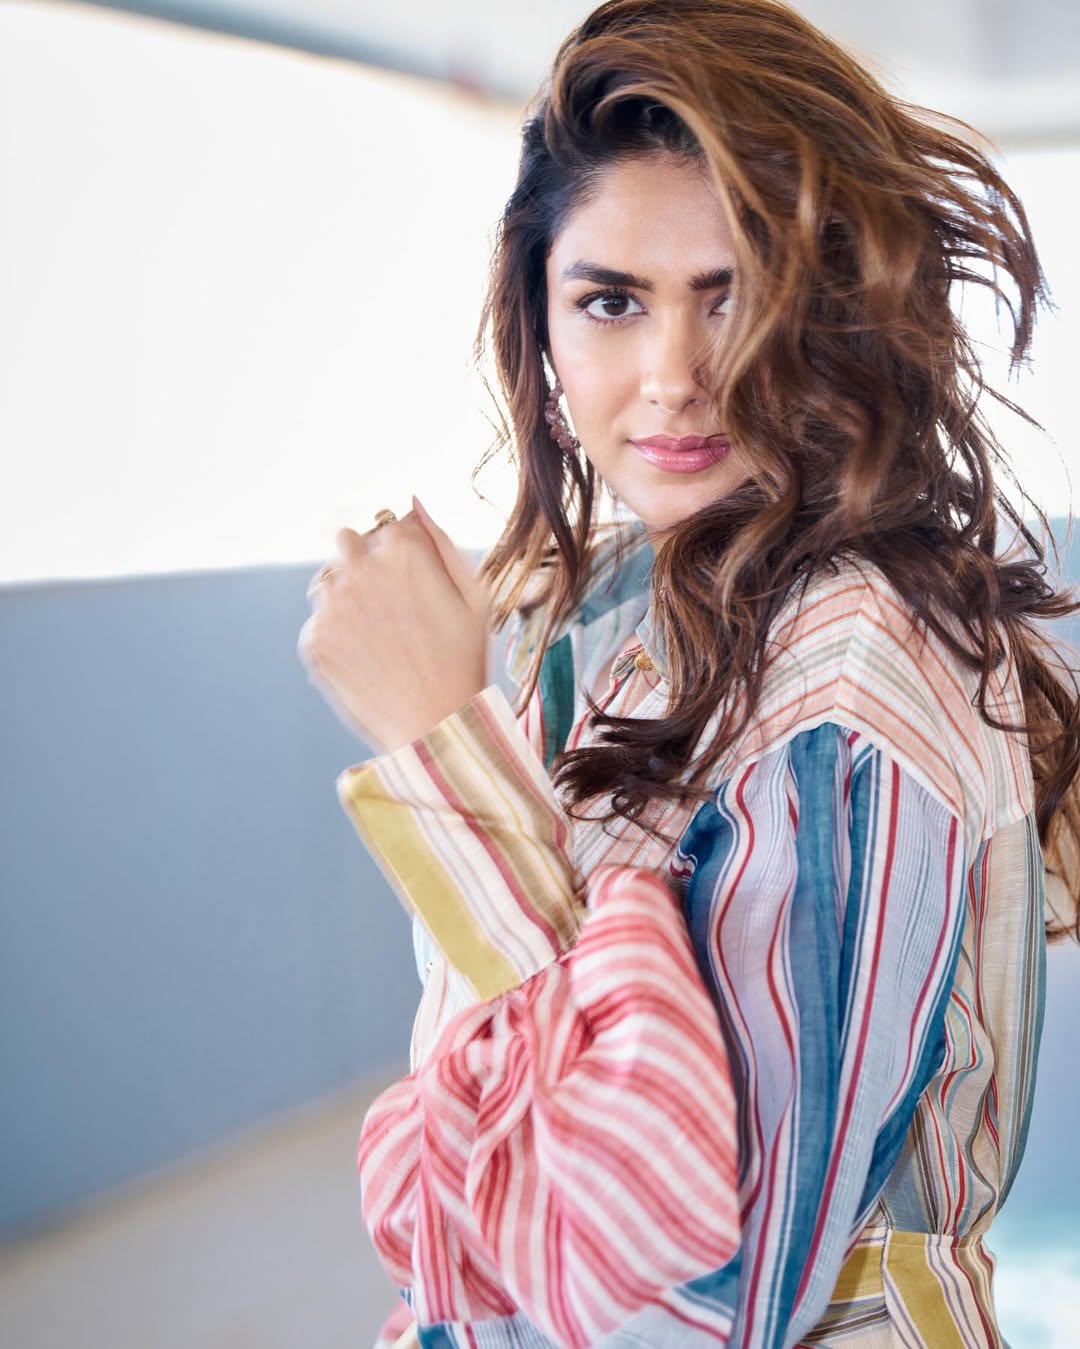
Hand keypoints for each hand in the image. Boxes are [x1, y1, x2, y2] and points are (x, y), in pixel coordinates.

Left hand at [298, 496, 491, 754]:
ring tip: (380, 638)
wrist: (436, 726)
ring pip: (327, 581)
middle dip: (363, 563)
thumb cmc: (464, 661)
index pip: (386, 526)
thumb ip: (440, 541)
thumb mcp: (473, 595)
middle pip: (346, 542)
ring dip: (345, 597)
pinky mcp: (313, 639)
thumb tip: (412, 504)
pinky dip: (338, 637)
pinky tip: (369, 662)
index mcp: (402, 549)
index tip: (413, 584)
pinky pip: (319, 623)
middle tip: (390, 607)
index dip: (401, 554)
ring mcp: (332, 604)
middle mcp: (360, 568)